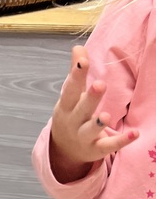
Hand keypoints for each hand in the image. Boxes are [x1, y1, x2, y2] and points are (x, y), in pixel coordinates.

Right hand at [49, 45, 137, 182]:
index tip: (82, 61)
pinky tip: (134, 134)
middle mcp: (73, 122)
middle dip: (89, 98)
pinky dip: (120, 142)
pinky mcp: (96, 149)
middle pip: (80, 110)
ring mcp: (83, 137)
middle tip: (99, 84)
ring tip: (106, 116)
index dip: (75, 75)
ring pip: (90, 130)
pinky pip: (108, 146)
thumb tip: (78, 48)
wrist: (64, 150)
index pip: (70, 89)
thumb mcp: (70, 96)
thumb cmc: (70, 115)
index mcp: (66, 106)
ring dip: (98, 124)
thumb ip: (76, 73)